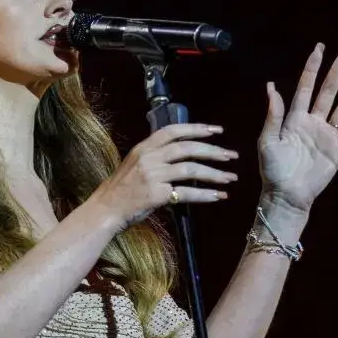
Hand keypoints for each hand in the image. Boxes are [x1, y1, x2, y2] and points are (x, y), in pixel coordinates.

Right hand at [92, 123, 238, 229]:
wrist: (106, 209)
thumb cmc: (121, 189)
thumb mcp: (135, 163)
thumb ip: (155, 156)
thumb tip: (182, 152)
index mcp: (144, 147)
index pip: (173, 131)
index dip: (197, 128)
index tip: (217, 130)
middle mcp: (149, 158)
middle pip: (187, 148)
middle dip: (213, 151)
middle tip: (231, 156)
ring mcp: (152, 176)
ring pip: (190, 169)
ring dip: (214, 174)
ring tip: (230, 178)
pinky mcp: (156, 195)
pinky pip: (186, 193)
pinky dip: (204, 195)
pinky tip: (218, 196)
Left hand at [259, 43, 337, 214]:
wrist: (286, 196)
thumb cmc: (272, 170)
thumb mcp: (268, 141)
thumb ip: (273, 115)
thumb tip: (272, 86)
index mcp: (295, 118)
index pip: (306, 86)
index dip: (313, 67)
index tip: (320, 48)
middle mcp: (314, 122)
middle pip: (329, 90)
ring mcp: (328, 135)